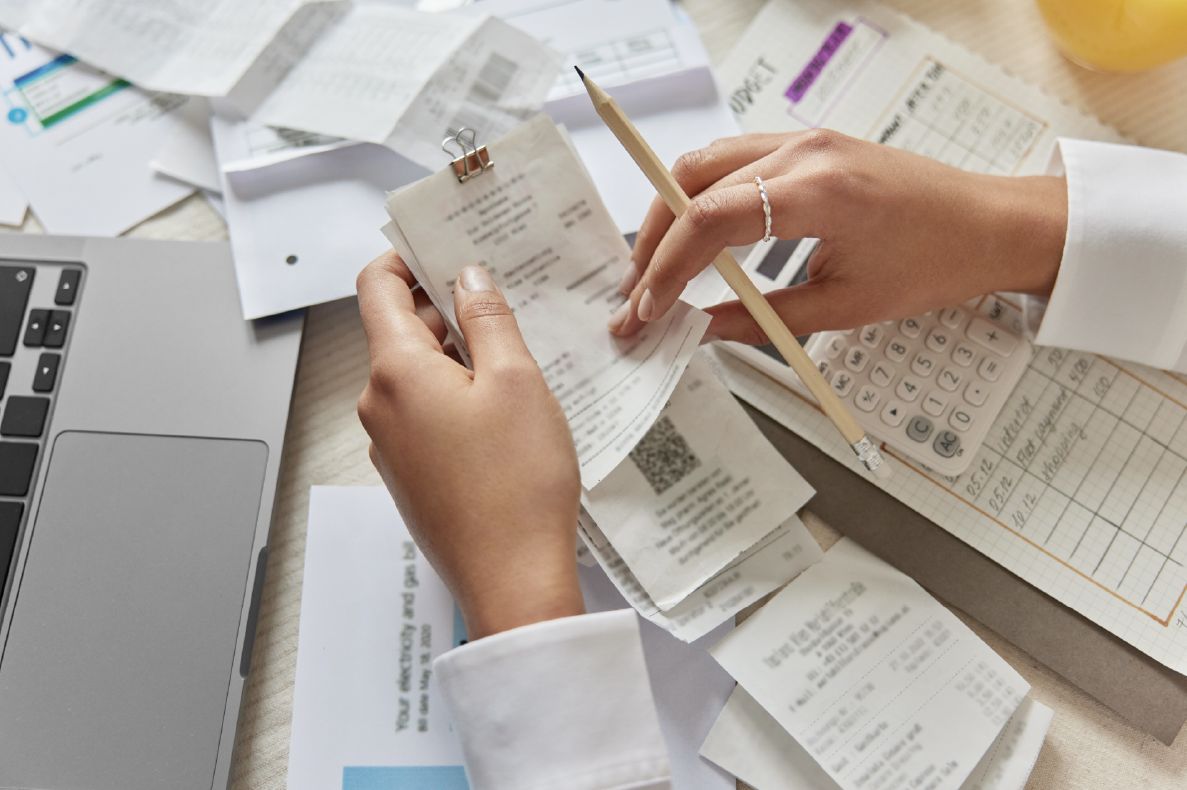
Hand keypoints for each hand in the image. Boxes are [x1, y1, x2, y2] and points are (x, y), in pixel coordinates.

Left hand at [356, 253, 583, 639]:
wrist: (512, 579)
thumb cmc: (517, 483)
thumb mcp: (516, 381)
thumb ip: (488, 318)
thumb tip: (468, 277)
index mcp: (395, 372)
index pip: (376, 288)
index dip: (406, 257)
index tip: (442, 246)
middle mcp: (379, 406)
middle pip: (399, 331)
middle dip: (445, 308)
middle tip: (501, 297)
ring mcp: (390, 446)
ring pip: (415, 376)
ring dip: (456, 355)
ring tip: (515, 356)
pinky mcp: (410, 476)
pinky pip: (425, 415)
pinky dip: (455, 396)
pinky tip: (503, 409)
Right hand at [608, 129, 1067, 343]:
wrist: (992, 224)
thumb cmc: (936, 263)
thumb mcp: (846, 307)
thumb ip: (763, 318)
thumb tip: (702, 330)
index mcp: (818, 192)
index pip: (709, 220)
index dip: (666, 267)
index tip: (647, 308)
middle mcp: (804, 153)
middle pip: (693, 181)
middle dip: (653, 239)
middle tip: (637, 291)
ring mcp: (805, 141)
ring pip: (706, 162)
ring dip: (671, 212)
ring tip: (655, 265)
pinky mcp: (809, 145)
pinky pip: (735, 160)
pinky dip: (702, 195)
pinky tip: (695, 233)